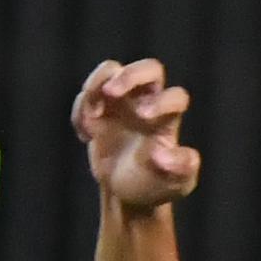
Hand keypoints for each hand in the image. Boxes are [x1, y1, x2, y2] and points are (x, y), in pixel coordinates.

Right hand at [73, 58, 200, 209]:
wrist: (128, 191)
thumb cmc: (156, 183)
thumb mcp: (175, 184)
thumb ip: (179, 170)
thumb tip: (161, 155)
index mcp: (170, 119)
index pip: (175, 97)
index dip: (162, 102)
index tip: (144, 118)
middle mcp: (148, 102)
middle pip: (149, 69)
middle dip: (130, 76)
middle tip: (111, 92)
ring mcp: (121, 102)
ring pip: (112, 71)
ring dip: (97, 84)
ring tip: (92, 116)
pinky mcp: (98, 108)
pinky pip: (87, 94)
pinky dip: (80, 109)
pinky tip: (86, 134)